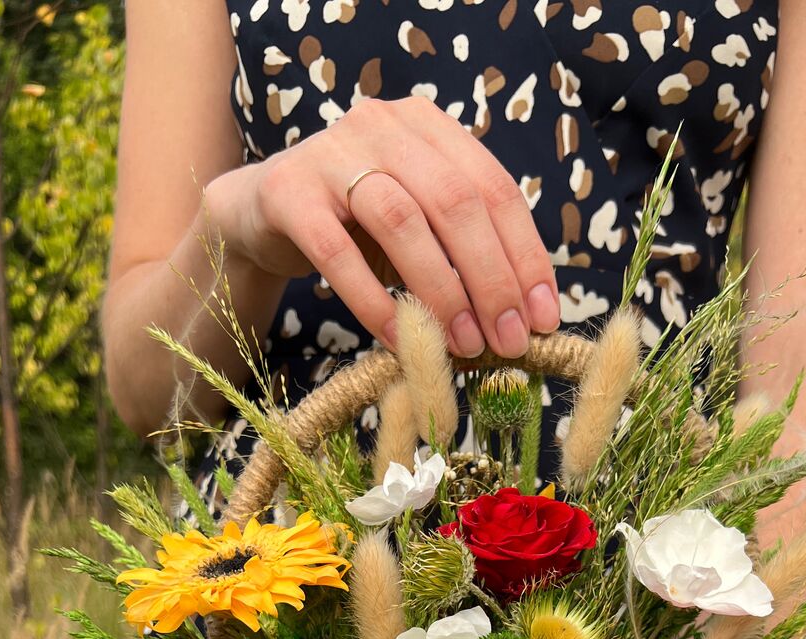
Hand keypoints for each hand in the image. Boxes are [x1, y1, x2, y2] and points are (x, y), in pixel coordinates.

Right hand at [202, 95, 560, 360]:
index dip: (525, 256)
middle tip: (509, 341)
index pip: (495, 189)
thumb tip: (525, 318)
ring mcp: (332, 154)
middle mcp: (384, 126)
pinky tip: (400, 341)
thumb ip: (464, 251)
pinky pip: (339, 255)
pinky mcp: (289, 194)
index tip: (544, 317)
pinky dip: (375, 303)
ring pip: (402, 221)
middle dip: (492, 279)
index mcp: (429, 128)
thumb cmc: (355, 227)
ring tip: (464, 345)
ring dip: (442, 291)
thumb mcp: (418, 227)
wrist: (261, 214)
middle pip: (456, 202)